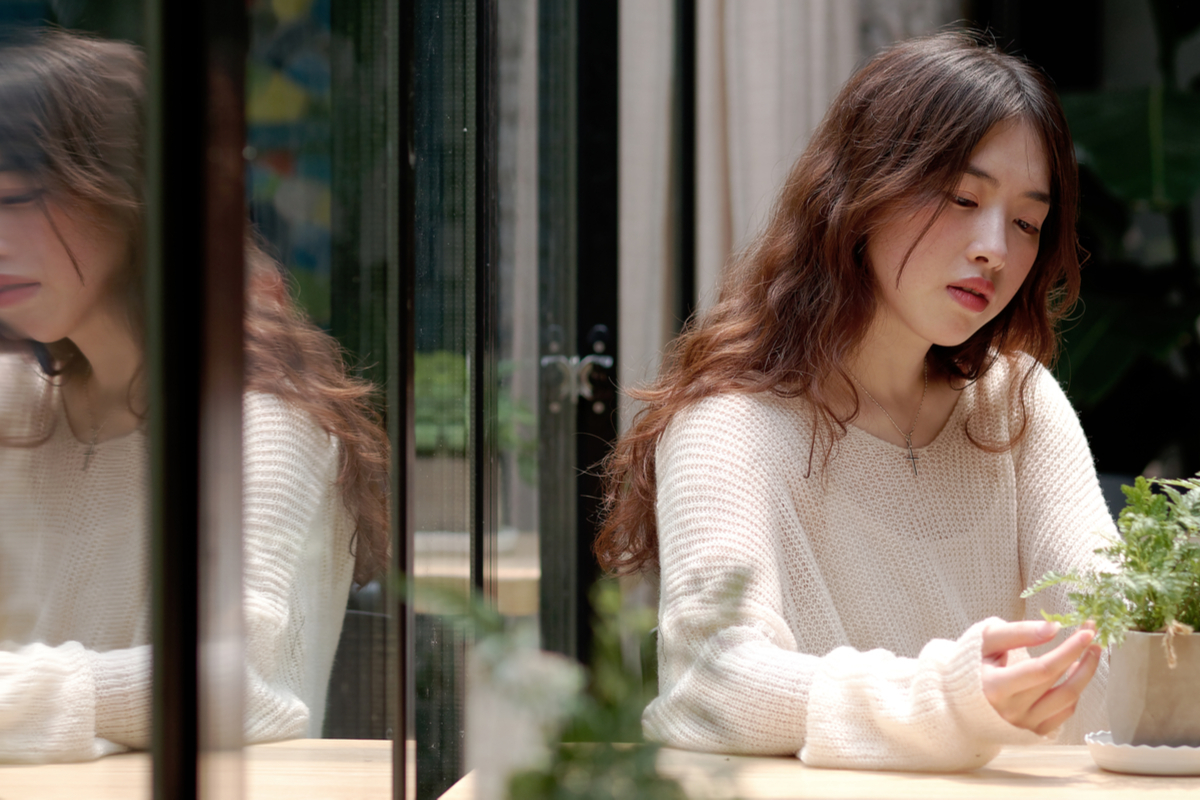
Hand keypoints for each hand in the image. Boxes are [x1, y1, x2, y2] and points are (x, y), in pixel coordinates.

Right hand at [980, 619, 1101, 735]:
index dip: (1068, 651)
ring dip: (1084, 675)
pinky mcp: (1033, 731)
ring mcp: (1024, 724)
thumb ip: (1017, 632)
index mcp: (994, 687)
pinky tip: (1072, 674)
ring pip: (1067, 701)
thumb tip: (1053, 628)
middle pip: (1058, 684)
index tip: (1086, 633)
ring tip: (1088, 654)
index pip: (1042, 669)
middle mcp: (1011, 711)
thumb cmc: (971, 664)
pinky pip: (1064, 713)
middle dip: (1081, 656)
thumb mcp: (986, 640)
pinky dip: (1074, 692)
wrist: (958, 699)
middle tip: (1092, 636)